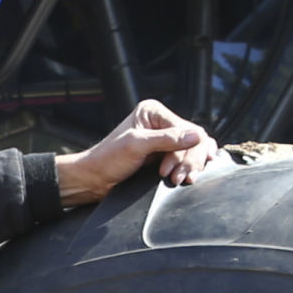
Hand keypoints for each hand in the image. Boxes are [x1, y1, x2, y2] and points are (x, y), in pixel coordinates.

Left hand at [54, 99, 220, 206]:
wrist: (94, 179)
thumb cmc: (108, 160)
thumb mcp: (136, 146)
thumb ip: (167, 140)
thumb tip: (197, 136)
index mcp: (153, 112)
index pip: (186, 129)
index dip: (183, 152)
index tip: (167, 170)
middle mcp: (161, 122)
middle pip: (194, 139)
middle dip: (189, 161)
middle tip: (179, 179)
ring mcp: (164, 138)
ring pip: (195, 149)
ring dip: (192, 166)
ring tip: (181, 180)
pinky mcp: (165, 154)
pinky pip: (188, 156)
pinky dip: (192, 165)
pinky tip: (193, 173)